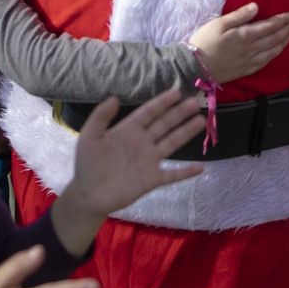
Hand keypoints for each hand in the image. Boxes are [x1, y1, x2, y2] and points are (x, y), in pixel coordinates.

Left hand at [50, 89, 205, 256]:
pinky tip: (201, 168)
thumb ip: (100, 117)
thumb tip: (115, 97)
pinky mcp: (152, 179)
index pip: (149, 113)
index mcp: (129, 130)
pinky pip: (172, 175)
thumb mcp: (89, 137)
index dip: (162, 102)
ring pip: (172, 143)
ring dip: (186, 132)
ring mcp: (149, 161)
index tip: (177, 92)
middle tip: (195, 102)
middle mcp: (143, 142)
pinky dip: (186, 172)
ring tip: (201, 121)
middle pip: (165, 124)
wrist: (88, 195)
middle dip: (180, 113)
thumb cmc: (88, 164)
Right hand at [188, 4, 288, 83]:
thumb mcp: (218, 24)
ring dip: (283, 43)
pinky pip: (264, 63)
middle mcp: (251, 49)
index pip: (269, 26)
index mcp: (245, 35)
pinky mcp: (244, 70)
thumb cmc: (203, 42)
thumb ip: (238, 16)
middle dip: (287, 30)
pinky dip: (273, 56)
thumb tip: (256, 7)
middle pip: (274, 39)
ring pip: (271, 52)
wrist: (194, 67)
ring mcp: (248, 61)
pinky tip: (275, 53)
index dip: (282, 20)